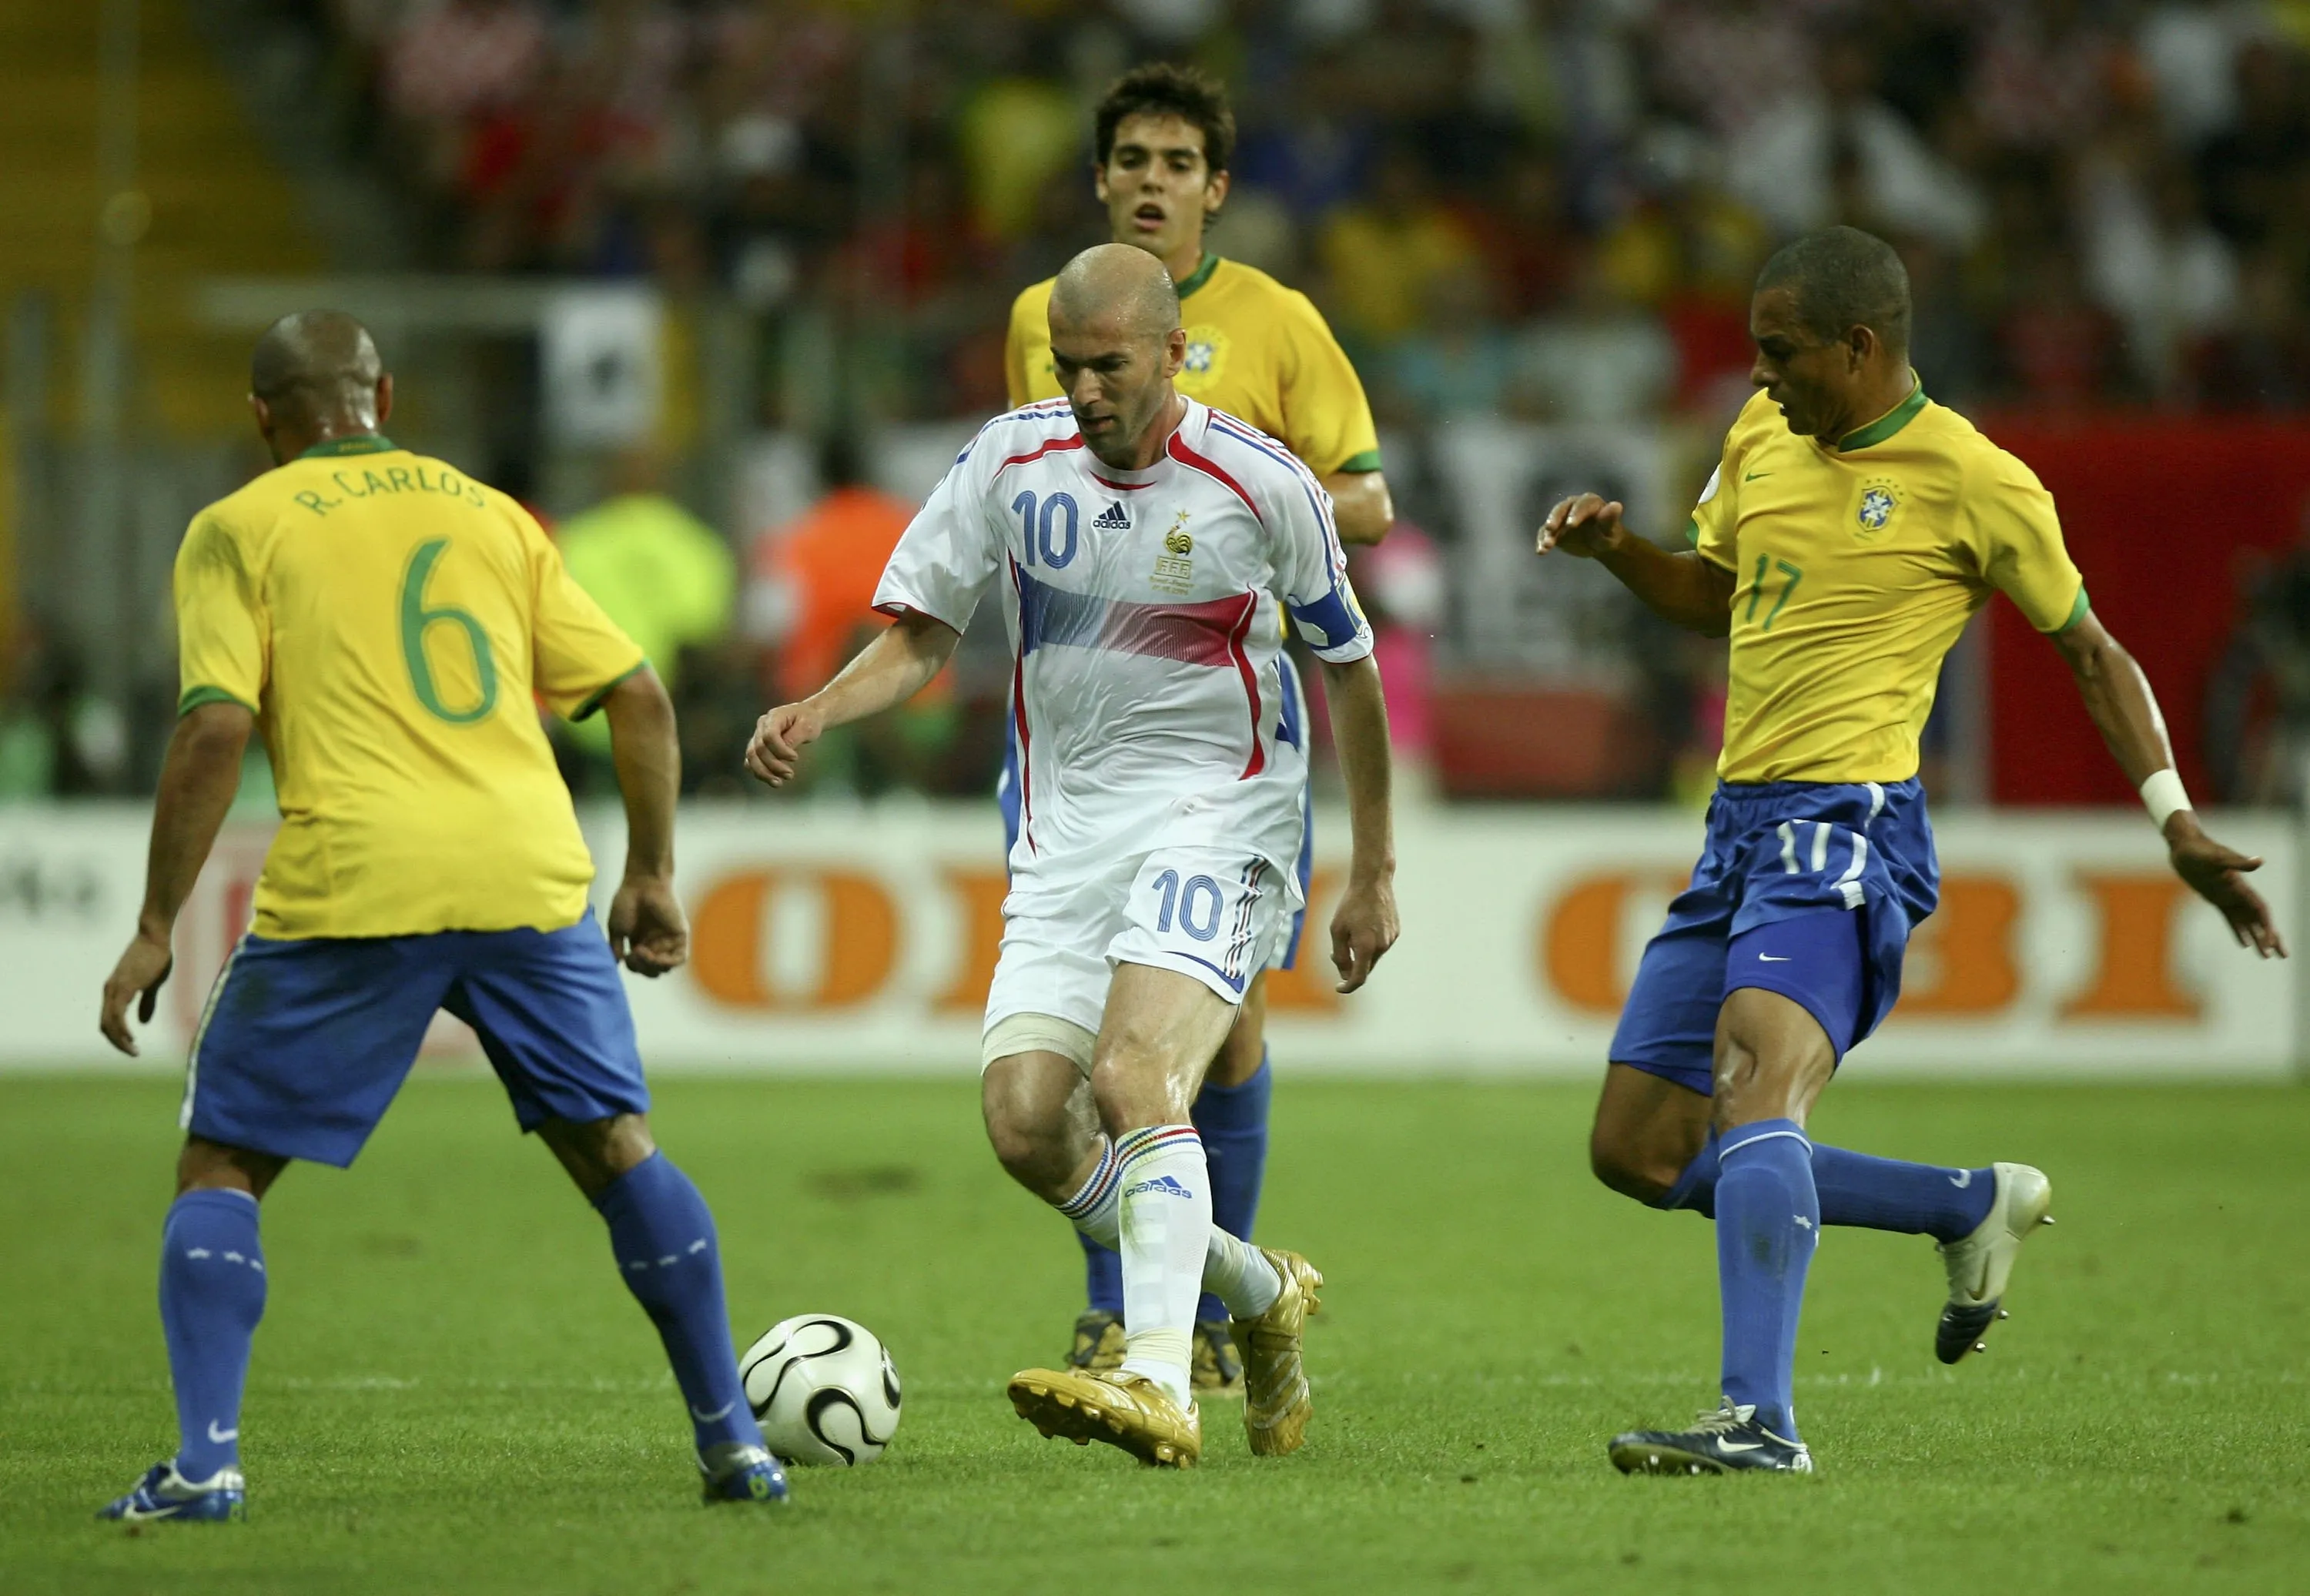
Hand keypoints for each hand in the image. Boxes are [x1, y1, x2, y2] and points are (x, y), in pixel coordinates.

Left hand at [100, 930, 174, 1055]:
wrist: (154, 935)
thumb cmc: (155, 955)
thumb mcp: (152, 983)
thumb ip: (146, 1003)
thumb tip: (142, 1022)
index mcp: (115, 990)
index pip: (108, 1020)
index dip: (117, 1035)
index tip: (132, 1045)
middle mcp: (110, 990)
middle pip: (105, 1025)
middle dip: (117, 1042)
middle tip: (133, 1053)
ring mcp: (115, 989)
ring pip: (109, 1023)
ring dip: (119, 1040)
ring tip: (134, 1051)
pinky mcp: (124, 987)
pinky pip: (118, 1015)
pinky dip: (122, 1030)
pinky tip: (132, 1037)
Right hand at [608, 874, 689, 976]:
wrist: (642, 883)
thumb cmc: (627, 902)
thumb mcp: (616, 929)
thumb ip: (616, 948)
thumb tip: (617, 965)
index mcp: (641, 944)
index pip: (640, 967)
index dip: (634, 967)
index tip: (625, 956)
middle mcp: (656, 944)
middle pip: (653, 971)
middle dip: (642, 968)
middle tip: (633, 955)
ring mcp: (669, 940)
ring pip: (665, 967)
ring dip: (652, 966)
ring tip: (641, 952)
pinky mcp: (680, 935)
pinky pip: (680, 958)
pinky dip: (667, 962)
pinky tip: (655, 956)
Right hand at [744, 702, 823, 786]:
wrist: (807, 717)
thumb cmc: (809, 720)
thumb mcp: (807, 727)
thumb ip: (795, 737)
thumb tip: (785, 751)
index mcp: (774, 717)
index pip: (769, 736)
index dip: (780, 750)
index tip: (795, 758)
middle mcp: (761, 726)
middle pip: (759, 749)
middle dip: (774, 765)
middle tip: (790, 775)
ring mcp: (757, 736)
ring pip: (752, 757)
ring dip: (764, 772)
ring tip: (778, 783)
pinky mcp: (758, 747)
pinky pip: (752, 762)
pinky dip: (760, 773)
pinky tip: (772, 780)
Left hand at [1329, 873, 1399, 993]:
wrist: (1373, 883)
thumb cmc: (1351, 905)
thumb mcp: (1337, 930)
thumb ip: (1339, 954)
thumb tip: (1344, 973)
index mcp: (1366, 947)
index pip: (1359, 978)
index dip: (1348, 986)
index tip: (1339, 987)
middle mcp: (1382, 946)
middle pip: (1365, 967)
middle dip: (1351, 966)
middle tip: (1335, 953)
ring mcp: (1391, 939)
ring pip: (1373, 956)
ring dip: (1361, 953)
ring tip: (1350, 934)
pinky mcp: (1395, 932)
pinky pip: (1381, 945)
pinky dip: (1370, 944)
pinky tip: (1363, 926)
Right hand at [1536, 493, 1624, 559]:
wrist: (1599, 544)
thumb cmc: (1607, 535)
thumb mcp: (1611, 530)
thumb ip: (1610, 519)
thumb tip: (1616, 505)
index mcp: (1590, 502)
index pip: (1582, 505)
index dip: (1576, 513)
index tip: (1571, 525)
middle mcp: (1573, 505)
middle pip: (1561, 509)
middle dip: (1555, 519)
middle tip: (1550, 529)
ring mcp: (1562, 516)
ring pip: (1552, 521)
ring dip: (1547, 533)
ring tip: (1546, 546)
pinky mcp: (1554, 528)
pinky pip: (1545, 533)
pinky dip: (1542, 541)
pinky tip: (1541, 551)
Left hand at [2166, 815, 2286, 957]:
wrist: (2184, 846)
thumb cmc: (2200, 850)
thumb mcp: (2217, 858)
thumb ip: (2238, 862)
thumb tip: (2260, 860)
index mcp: (2241, 887)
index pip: (2261, 911)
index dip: (2267, 927)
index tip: (2270, 944)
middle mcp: (2238, 893)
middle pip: (2260, 920)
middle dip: (2272, 937)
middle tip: (2284, 955)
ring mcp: (2228, 896)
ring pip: (2247, 922)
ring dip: (2257, 938)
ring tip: (2266, 956)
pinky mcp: (2216, 898)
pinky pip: (2231, 919)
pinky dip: (2238, 931)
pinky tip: (2245, 944)